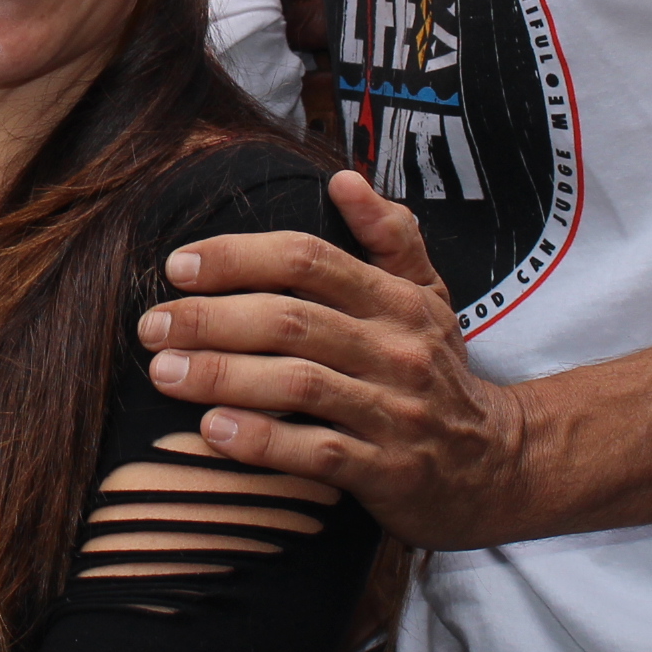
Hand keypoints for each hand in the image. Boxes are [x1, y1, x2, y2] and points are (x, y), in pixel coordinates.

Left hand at [137, 171, 546, 549]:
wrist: (498, 467)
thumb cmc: (439, 374)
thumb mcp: (428, 298)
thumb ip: (389, 237)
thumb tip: (344, 178)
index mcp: (397, 301)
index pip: (309, 261)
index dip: (238, 257)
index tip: (178, 267)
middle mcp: (397, 350)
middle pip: (291, 320)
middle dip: (211, 319)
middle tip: (152, 326)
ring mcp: (395, 412)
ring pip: (298, 384)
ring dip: (222, 376)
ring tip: (163, 373)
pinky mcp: (389, 472)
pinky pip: (317, 452)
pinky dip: (262, 439)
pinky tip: (213, 430)